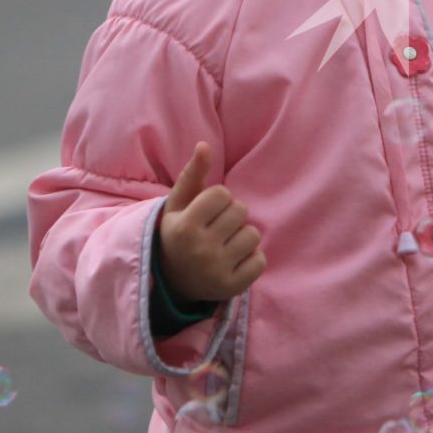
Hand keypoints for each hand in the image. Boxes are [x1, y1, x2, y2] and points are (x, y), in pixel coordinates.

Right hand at [156, 141, 265, 303]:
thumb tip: (205, 145)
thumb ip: (192, 174)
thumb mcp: (177, 205)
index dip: (218, 200)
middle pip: (241, 211)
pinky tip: (233, 262)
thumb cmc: (178, 234)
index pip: (223, 194)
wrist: (172, 282)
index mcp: (184, 226)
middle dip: (232, 215)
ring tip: (224, 245)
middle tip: (216, 229)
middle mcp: (200, 249)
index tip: (206, 212)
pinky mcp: (232, 287)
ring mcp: (217, 270)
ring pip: (253, 235)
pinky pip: (260, 260)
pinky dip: (251, 259)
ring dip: (243, 236)